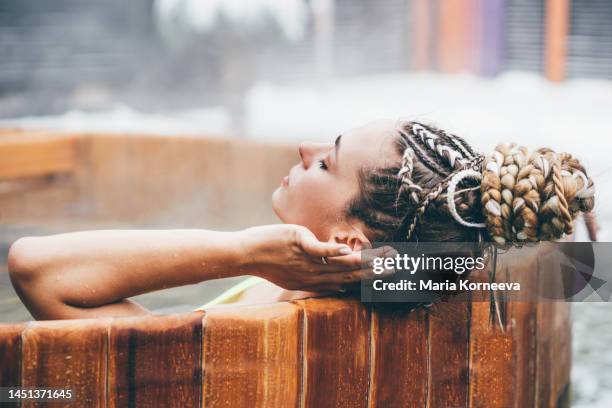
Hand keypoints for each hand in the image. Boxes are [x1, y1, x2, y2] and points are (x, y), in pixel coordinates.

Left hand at [239, 224, 394, 291]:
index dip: (367, 281)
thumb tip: (336, 277)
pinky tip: (348, 250)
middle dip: (373, 272)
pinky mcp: (298, 244)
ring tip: (381, 260)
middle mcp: (313, 276)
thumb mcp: (295, 272)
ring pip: (337, 264)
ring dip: (360, 262)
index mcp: (314, 283)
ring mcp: (306, 261)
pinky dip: (333, 251)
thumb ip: (317, 274)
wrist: (246, 254)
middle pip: (348, 275)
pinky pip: (318, 250)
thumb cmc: (269, 260)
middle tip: (395, 269)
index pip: (346, 284)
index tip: (388, 277)